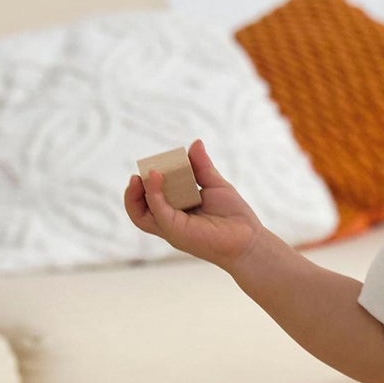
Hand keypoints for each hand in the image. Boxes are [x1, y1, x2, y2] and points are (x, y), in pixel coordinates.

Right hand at [123, 138, 266, 271]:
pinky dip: (154, 193)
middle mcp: (170, 221)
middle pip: (139, 209)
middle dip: (133, 192)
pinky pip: (158, 211)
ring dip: (136, 194)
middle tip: (140, 172)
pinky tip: (157, 176)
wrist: (250, 239)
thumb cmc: (234, 217)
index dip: (147, 182)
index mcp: (176, 211)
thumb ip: (201, 167)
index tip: (155, 165)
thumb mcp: (215, 185)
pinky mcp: (177, 231)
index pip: (149, 198)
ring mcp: (172, 228)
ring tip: (145, 174)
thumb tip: (195, 143)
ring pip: (140, 215)